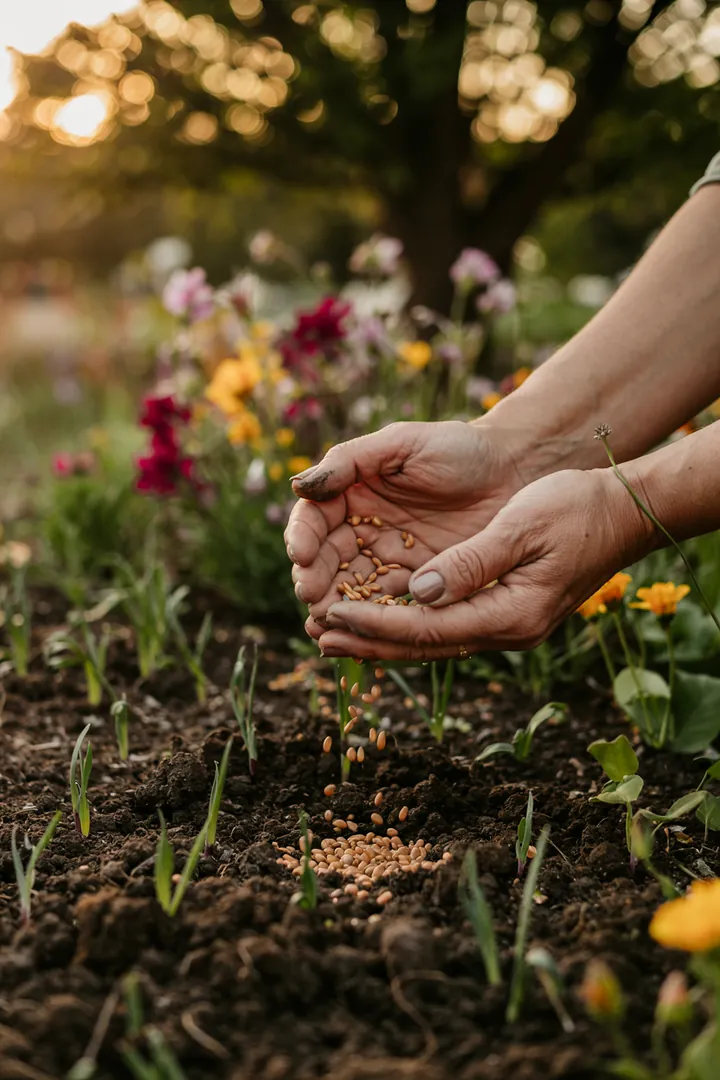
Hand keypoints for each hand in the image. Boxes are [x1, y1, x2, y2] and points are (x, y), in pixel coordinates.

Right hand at [285, 421, 526, 635]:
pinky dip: (373, 624)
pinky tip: (362, 637)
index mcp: (352, 494)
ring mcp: (391, 561)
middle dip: (314, 582)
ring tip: (324, 626)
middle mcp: (364, 530)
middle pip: (326, 562)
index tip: (303, 556)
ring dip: (335, 610)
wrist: (516, 472)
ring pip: (352, 591)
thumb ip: (350, 461)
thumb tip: (298, 486)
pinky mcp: (420, 586)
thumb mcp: (403, 443)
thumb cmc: (459, 448)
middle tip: (313, 598)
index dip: (304, 539)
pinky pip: (391, 609)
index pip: (315, 521)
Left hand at [314, 467, 653, 660]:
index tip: (331, 616)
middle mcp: (507, 630)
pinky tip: (381, 618)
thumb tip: (419, 594)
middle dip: (369, 642)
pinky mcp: (505, 611)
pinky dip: (409, 625)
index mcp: (510, 613)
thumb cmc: (575, 510)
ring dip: (383, 639)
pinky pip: (446, 626)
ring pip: (432, 640)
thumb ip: (470, 564)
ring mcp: (507, 625)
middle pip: (424, 645)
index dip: (375, 623)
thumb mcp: (521, 528)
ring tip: (336, 634)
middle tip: (318, 638)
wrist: (621, 513)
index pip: (427, 627)